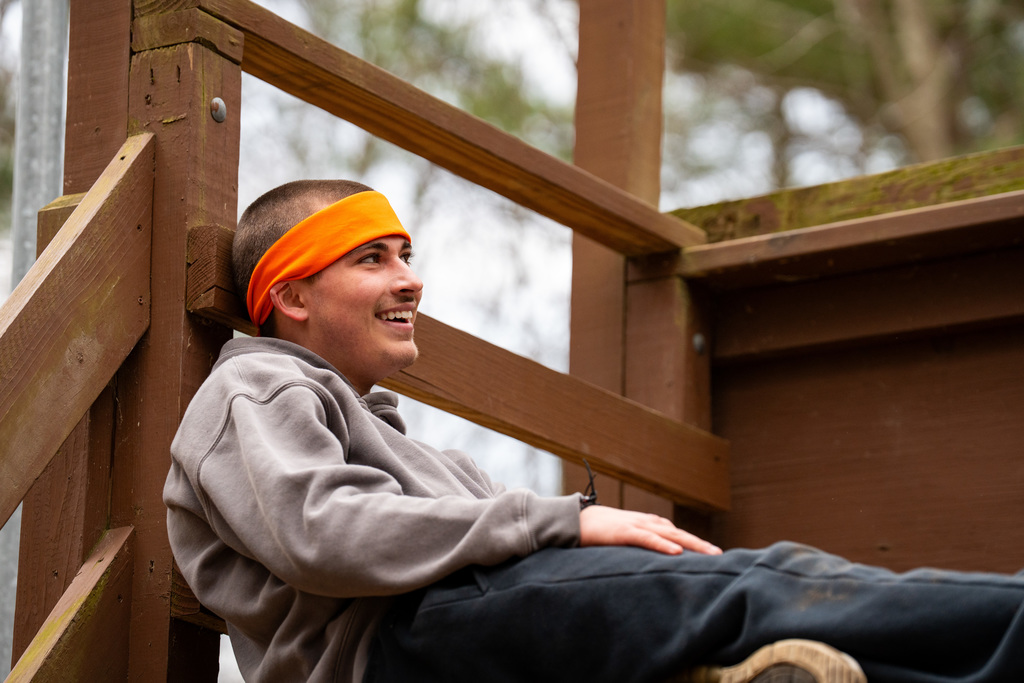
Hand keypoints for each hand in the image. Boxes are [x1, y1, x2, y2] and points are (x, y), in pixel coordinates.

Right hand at [579, 505, 721, 555]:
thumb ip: (639, 542)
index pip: (676, 532)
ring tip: (710, 553)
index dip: (694, 542)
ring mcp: (636, 525)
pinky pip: (647, 538)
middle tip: (721, 555)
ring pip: (670, 534)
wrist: (574, 521)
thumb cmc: (598, 531)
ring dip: (691, 543)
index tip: (712, 553)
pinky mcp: (624, 532)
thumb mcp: (623, 537)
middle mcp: (646, 522)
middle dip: (700, 544)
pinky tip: (677, 552)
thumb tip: (654, 555)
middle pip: (679, 532)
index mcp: (646, 523)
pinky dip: (663, 544)